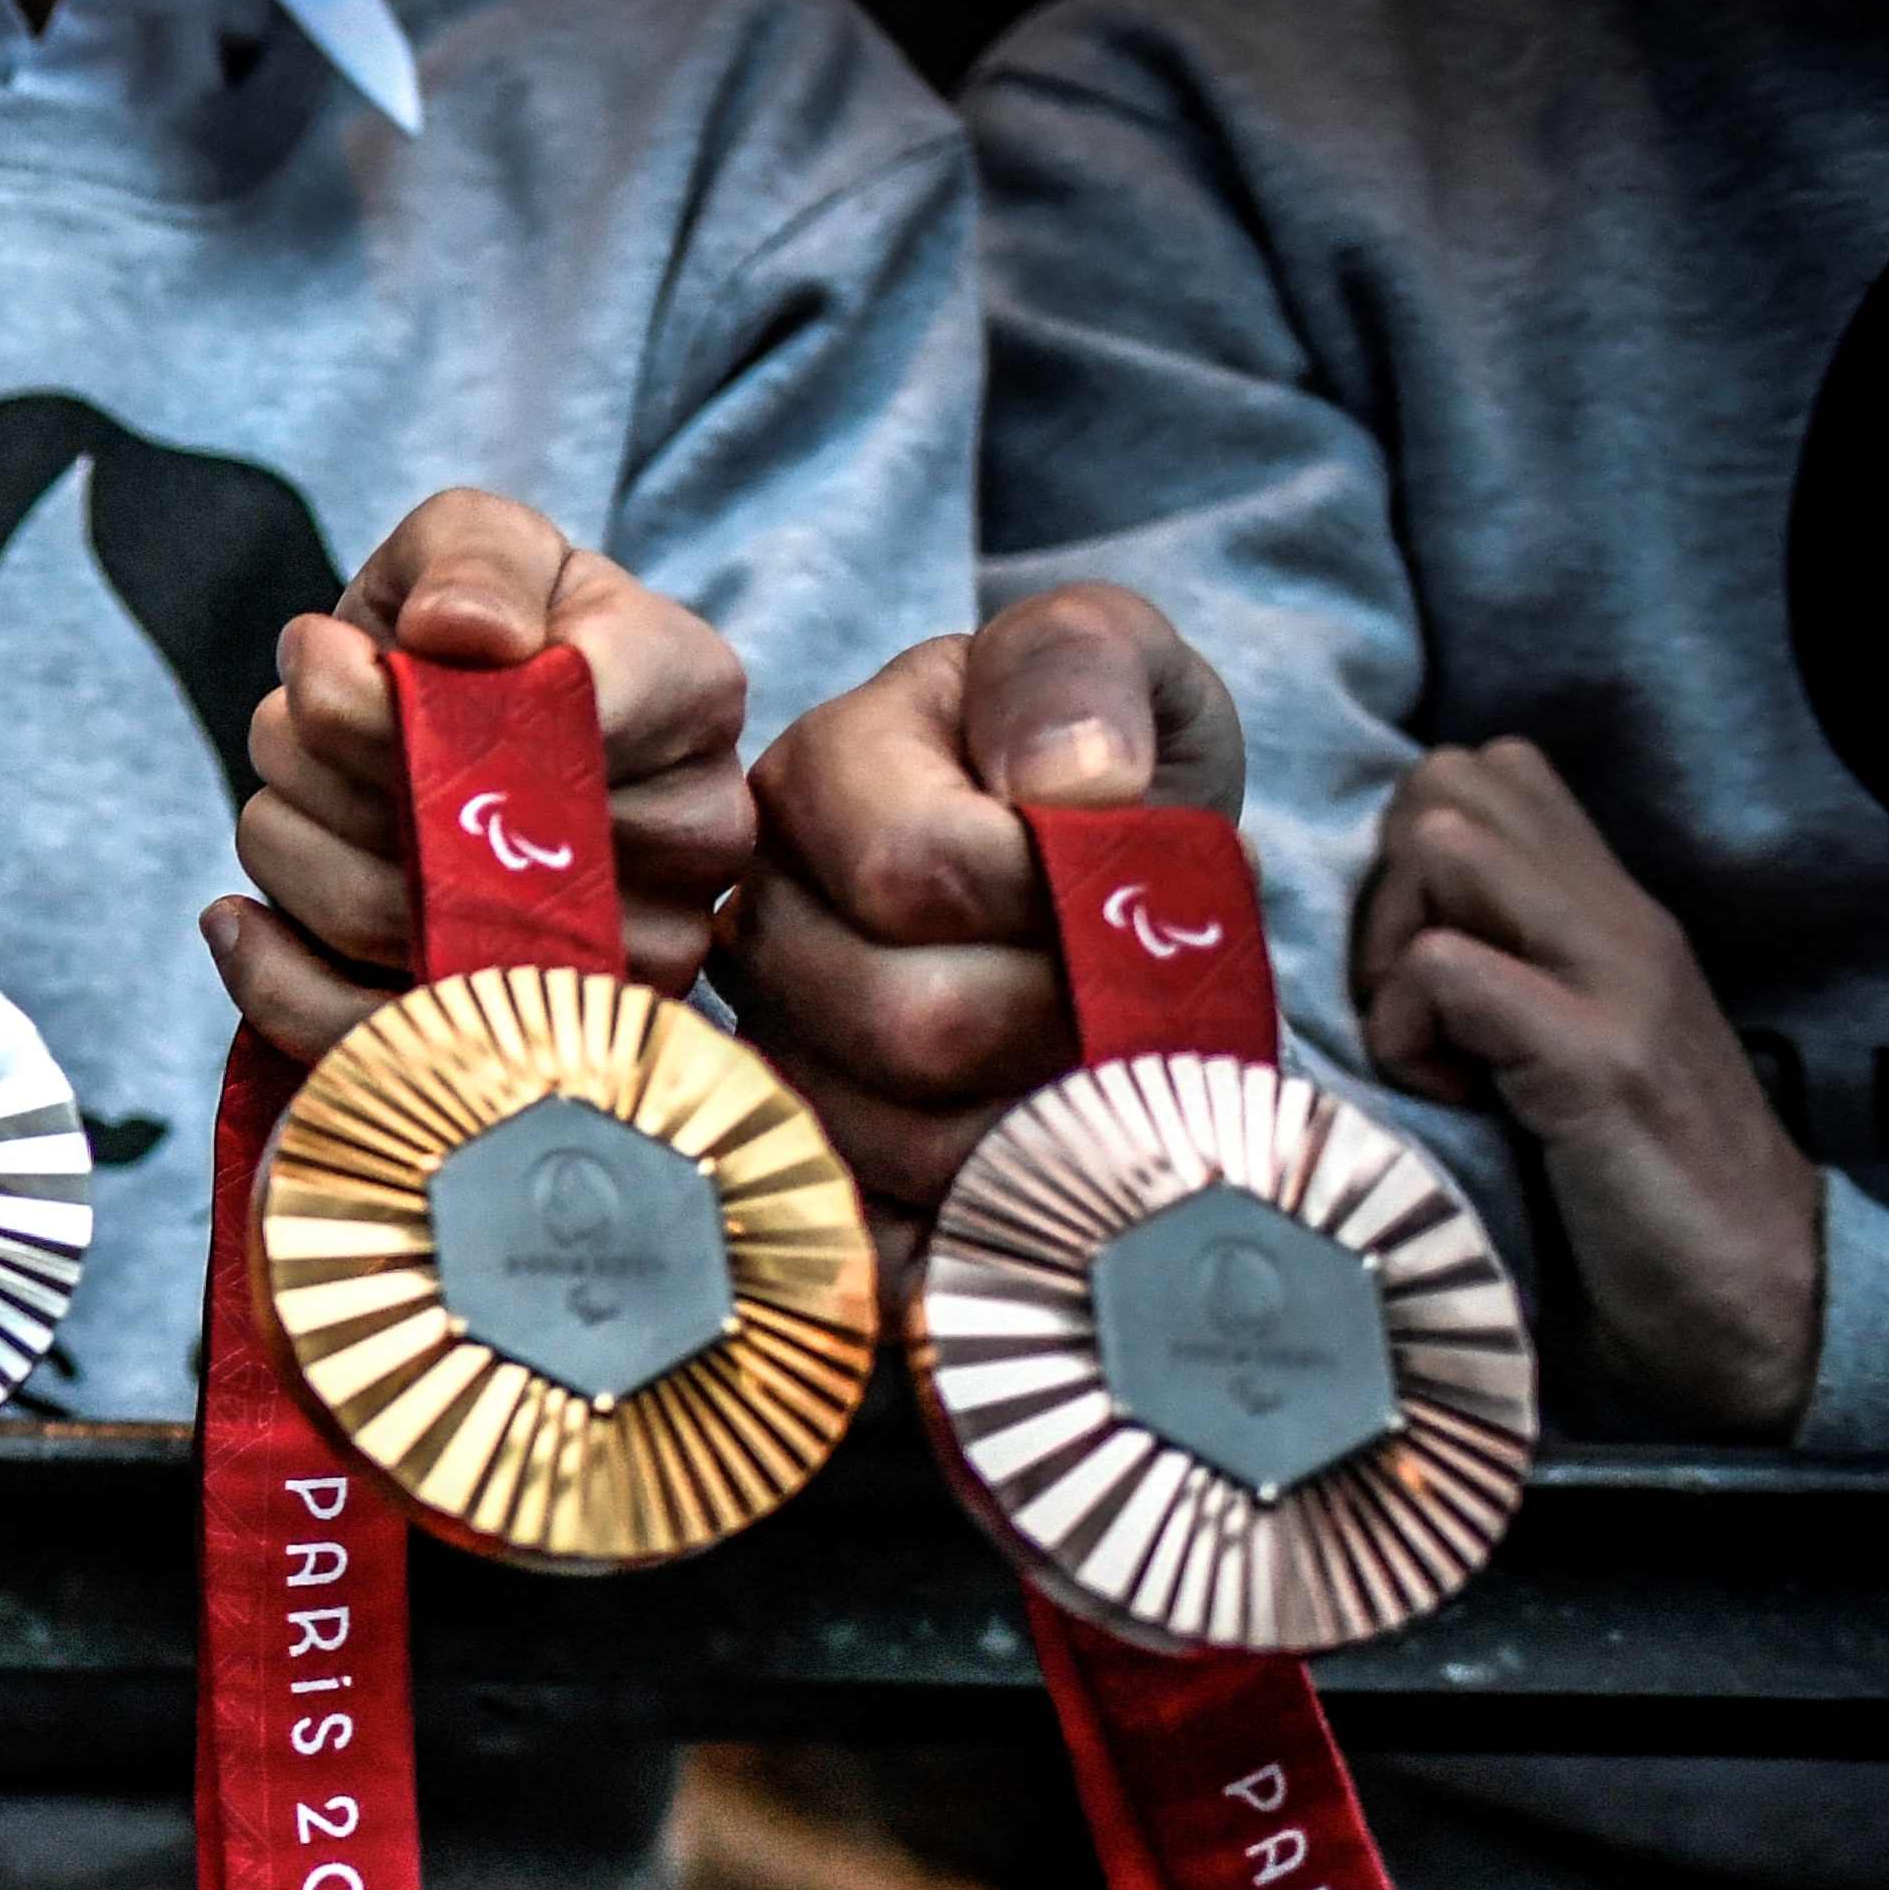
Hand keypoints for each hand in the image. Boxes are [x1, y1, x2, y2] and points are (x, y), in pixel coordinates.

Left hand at [203, 487, 753, 1062]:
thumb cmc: (469, 638)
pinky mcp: (527, 1053)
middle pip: (462, 831)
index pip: (562, 711)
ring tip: (287, 799)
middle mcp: (692, 841)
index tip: (326, 663)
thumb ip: (475, 558)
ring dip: (292, 847)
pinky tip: (242, 918)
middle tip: (290, 725)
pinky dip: (272, 975)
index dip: (403, 701)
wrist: (452, 748)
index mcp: (693, 695)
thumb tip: (460, 632)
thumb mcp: (474, 546)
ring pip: (394, 926)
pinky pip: (367, 1040)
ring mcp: (622, 963)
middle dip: (324, 768)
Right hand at [711, 583, 1242, 1265]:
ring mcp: (772, 1052)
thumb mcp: (1110, 657)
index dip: (1047, 895)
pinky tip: (1043, 1172)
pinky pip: (876, 1231)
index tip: (1119, 876)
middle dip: (1062, 1021)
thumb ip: (1077, 669)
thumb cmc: (1099, 756)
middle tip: (1127, 995)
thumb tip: (1074, 786)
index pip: (917, 870)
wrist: (1099, 865)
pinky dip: (977, 1219)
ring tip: (1097, 1066)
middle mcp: (762, 921)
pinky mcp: (806, 1163)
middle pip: (910, 1023)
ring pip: (898, 1141)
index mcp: (817, 778)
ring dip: (1040, 1121)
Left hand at [1357, 738, 1816, 1437]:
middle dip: (1382, 893)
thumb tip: (1382, 926)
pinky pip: (1446, 971)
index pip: (1480, 773)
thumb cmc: (1622, 1178)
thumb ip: (1493, 967)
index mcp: (1605, 908)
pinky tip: (1448, 1095)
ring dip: (1390, 954)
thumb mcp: (1549, 1041)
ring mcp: (1614, 977)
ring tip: (1426, 1050)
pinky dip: (1407, 1034)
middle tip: (1404, 1009)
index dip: (1398, 855)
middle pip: (1445, 791)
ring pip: (1445, 852)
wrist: (1742, 1283)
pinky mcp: (1596, 1056)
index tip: (1405, 968)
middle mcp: (1617, 917)